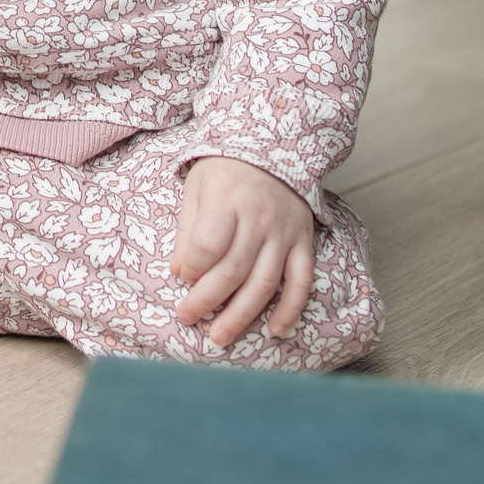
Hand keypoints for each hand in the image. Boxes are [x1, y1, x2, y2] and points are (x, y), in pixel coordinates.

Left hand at [169, 156, 316, 346]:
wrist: (273, 147)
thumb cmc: (225, 170)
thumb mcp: (197, 188)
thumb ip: (188, 230)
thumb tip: (179, 273)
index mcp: (227, 200)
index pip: (209, 244)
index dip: (193, 269)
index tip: (182, 280)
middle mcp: (258, 219)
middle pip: (233, 270)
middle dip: (208, 300)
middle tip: (189, 319)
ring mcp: (284, 233)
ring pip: (264, 282)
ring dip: (243, 315)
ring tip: (221, 337)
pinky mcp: (304, 243)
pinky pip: (301, 281)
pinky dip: (290, 309)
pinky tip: (276, 330)